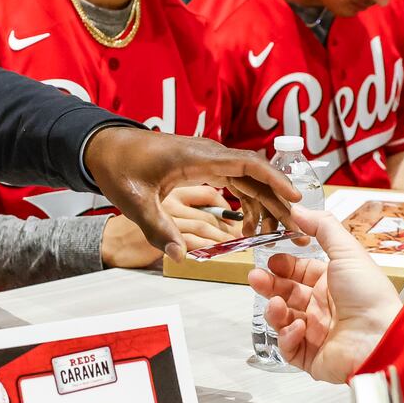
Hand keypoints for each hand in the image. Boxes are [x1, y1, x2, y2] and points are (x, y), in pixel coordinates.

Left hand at [83, 127, 297, 260]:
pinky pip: (236, 183)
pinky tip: (247, 227)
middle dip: (279, 203)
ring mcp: (208, 160)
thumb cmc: (119, 167)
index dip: (276, 181)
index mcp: (199, 158)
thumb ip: (157, 228)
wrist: (105, 146)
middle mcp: (210, 155)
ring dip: (266, 206)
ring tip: (276, 235)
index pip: (249, 165)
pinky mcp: (204, 167)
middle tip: (298, 231)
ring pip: (249, 181)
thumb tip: (178, 256)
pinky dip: (247, 203)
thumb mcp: (135, 201)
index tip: (296, 200)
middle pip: (257, 177)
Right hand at [247, 206, 402, 383]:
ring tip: (275, 304)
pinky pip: (289, 348)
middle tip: (256, 278)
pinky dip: (288, 336)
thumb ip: (323, 228)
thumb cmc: (370, 296)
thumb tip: (299, 209)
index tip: (271, 259)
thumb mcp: (347, 251)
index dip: (284, 266)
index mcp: (333, 283)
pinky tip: (298, 327)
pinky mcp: (312, 357)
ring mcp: (317, 333)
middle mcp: (324, 307)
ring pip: (283, 320)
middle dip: (270, 285)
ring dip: (275, 310)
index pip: (300, 272)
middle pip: (287, 294)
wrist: (380, 338)